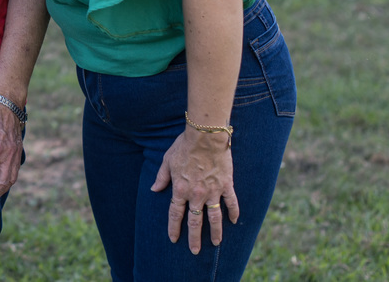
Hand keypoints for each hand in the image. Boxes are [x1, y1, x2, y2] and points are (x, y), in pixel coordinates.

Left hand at [150, 129, 238, 253]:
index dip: (174, 228)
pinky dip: (233, 212)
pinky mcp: (226, 185)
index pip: (175, 214)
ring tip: (216, 243)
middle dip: (194, 238)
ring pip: (214, 218)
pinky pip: (231, 203)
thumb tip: (154, 189)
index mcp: (180, 189)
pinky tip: (234, 221)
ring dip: (215, 232)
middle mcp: (196, 194)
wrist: (205, 135)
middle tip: (195, 251)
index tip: (173, 239)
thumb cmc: (184, 146)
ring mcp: (212, 191)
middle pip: (194, 221)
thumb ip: (161, 177)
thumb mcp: (167, 160)